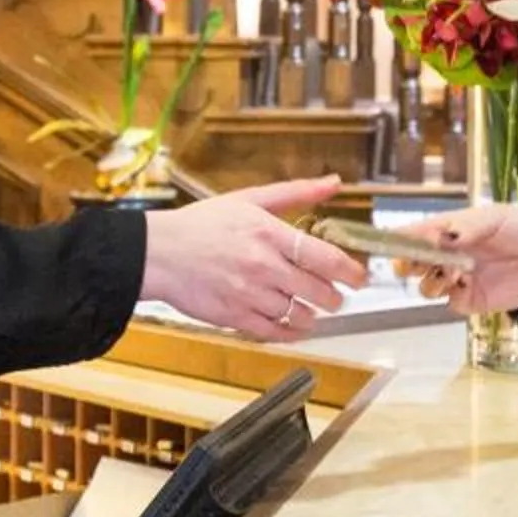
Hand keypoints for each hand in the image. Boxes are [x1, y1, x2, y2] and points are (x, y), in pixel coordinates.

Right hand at [140, 176, 369, 339]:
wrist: (158, 253)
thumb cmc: (202, 224)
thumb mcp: (249, 199)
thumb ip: (296, 192)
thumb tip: (334, 183)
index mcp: (269, 233)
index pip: (325, 258)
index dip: (350, 272)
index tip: (360, 277)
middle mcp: (263, 266)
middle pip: (318, 292)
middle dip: (335, 298)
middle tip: (336, 297)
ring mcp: (249, 294)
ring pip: (299, 315)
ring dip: (313, 316)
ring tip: (313, 310)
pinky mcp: (234, 317)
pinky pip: (274, 332)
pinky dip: (291, 333)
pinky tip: (294, 327)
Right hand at [404, 203, 517, 316]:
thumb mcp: (497, 217)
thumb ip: (468, 227)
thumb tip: (443, 236)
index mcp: (452, 230)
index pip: (418, 233)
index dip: (402, 238)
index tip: (391, 241)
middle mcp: (449, 254)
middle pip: (413, 262)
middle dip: (407, 262)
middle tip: (412, 262)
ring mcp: (457, 278)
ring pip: (425, 285)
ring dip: (429, 279)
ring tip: (449, 271)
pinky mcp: (468, 300)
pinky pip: (447, 302)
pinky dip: (449, 294)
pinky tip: (462, 282)